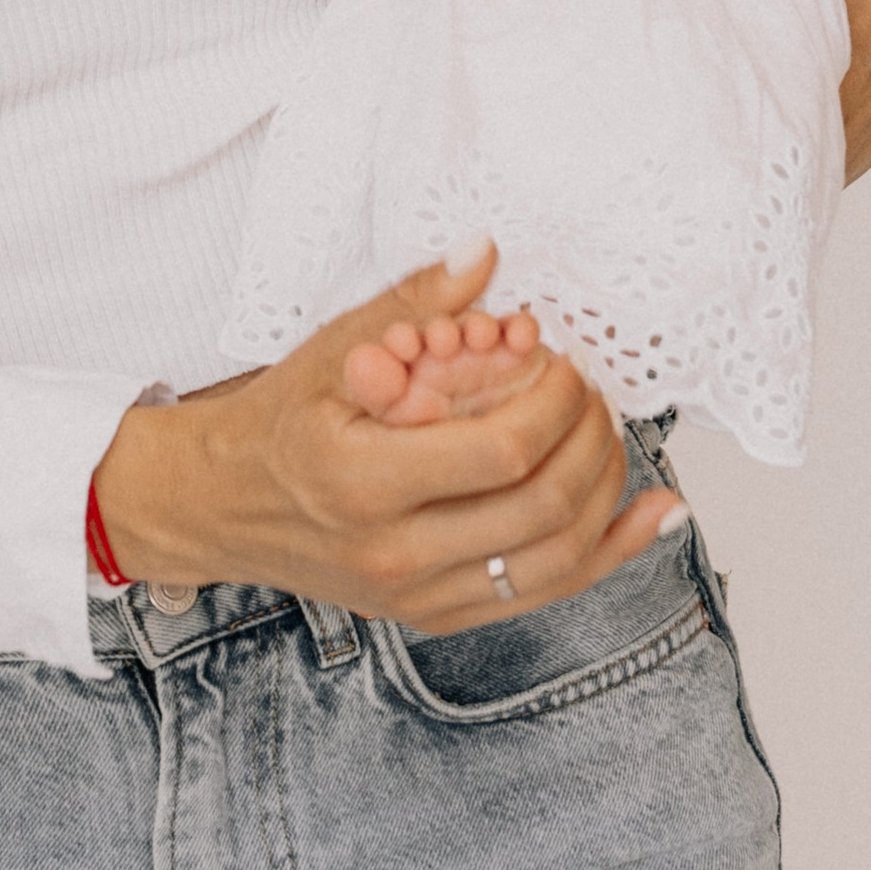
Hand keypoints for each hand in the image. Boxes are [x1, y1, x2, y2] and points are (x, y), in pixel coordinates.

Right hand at [92, 249, 683, 634]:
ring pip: (558, 559)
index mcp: (363, 480)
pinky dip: (609, 552)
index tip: (561, 360)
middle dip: (591, 438)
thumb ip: (412, 304)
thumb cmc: (275, 426)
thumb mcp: (328, 352)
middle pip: (544, 506)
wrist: (219, 509)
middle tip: (592, 390)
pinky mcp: (436, 615)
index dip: (555, 401)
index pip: (503, 451)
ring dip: (606, 491)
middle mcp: (396, 552)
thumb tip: (484, 254)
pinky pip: (546, 591)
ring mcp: (420, 594)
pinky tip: (651, 513)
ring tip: (611, 434)